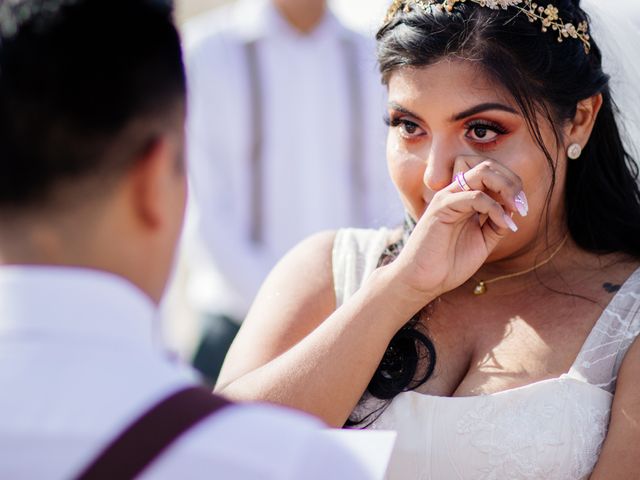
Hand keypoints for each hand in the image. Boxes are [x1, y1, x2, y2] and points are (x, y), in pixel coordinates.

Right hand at [388, 155, 527, 302]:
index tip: (523, 210)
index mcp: (464, 198)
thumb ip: (497, 223)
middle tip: (523, 206)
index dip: (513, 186)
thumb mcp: (483, 240)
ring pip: (483, 173)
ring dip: (507, 189)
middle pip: (489, 166)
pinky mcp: (441, 208)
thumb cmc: (448, 263)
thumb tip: (514, 209)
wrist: (423, 281)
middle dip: (513, 182)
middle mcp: (455, 193)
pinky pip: (474, 196)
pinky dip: (495, 209)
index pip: (492, 174)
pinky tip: (504, 225)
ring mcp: (448, 198)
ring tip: (517, 210)